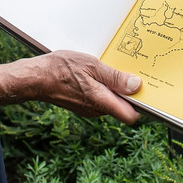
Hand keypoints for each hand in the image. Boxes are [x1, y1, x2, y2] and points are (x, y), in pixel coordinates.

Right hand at [26, 50, 142, 123]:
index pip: (131, 116)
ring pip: (111, 101)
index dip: (142, 105)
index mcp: (101, 102)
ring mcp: (89, 109)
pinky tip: (97, 72)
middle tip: (130, 72)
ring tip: (111, 68)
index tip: (147, 90)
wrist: (35, 78)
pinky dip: (103, 87)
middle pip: (122, 107)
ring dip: (115, 87)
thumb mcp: (91, 66)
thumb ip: (115, 77)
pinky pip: (100, 98)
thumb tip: (136, 86)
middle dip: (129, 92)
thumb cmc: (61, 69)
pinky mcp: (82, 104)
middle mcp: (96, 110)